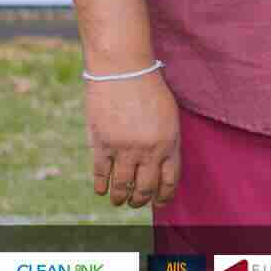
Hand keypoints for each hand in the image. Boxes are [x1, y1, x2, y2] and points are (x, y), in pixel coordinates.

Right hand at [84, 69, 179, 208]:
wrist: (123, 68)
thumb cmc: (148, 87)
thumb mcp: (168, 114)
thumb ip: (167, 140)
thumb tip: (162, 166)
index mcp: (169, 142)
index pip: (170, 180)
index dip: (164, 196)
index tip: (159, 202)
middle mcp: (149, 150)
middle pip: (146, 188)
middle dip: (141, 200)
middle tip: (136, 202)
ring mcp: (124, 149)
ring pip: (122, 187)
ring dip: (120, 198)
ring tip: (119, 200)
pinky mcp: (102, 144)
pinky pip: (101, 175)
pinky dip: (101, 187)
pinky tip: (102, 190)